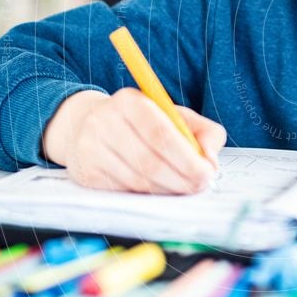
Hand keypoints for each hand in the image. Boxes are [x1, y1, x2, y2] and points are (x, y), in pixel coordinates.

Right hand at [43, 88, 226, 194]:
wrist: (87, 125)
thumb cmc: (144, 122)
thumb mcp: (176, 116)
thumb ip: (204, 133)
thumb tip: (211, 162)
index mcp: (130, 102)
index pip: (161, 134)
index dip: (186, 159)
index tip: (206, 173)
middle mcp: (104, 122)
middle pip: (149, 162)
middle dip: (180, 179)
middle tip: (198, 186)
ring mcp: (90, 148)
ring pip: (137, 181)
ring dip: (166, 190)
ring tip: (182, 188)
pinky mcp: (85, 173)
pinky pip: (123, 191)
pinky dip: (147, 194)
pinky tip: (158, 189)